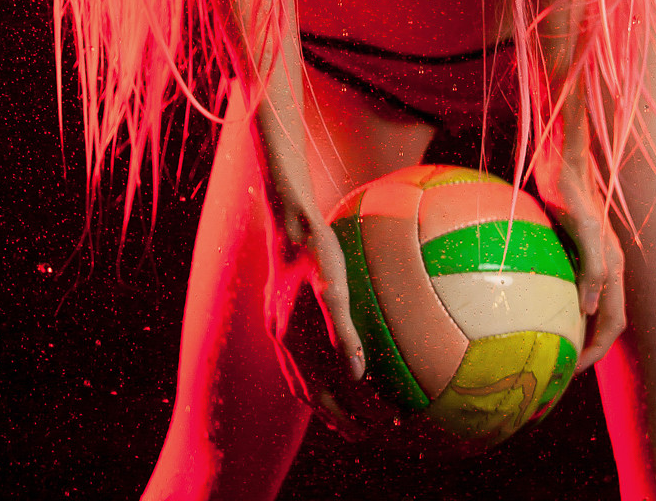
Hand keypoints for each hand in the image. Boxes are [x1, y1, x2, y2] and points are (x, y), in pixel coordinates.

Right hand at [263, 196, 368, 436]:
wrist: (288, 222)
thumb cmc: (316, 247)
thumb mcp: (332, 283)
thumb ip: (341, 328)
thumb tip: (357, 373)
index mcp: (293, 340)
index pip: (324, 395)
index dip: (349, 416)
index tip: (377, 428)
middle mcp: (282, 343)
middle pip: (310, 397)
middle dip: (338, 419)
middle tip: (367, 434)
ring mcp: (278, 332)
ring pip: (300, 383)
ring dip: (323, 404)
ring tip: (346, 416)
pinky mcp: (280, 319)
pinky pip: (296, 362)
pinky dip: (312, 379)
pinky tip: (331, 369)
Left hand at [537, 161, 626, 372]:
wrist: (563, 158)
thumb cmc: (571, 188)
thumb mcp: (584, 227)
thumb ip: (594, 266)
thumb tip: (590, 310)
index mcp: (614, 267)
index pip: (612, 323)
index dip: (597, 351)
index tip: (572, 371)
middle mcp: (607, 267)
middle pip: (604, 321)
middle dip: (588, 350)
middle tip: (558, 371)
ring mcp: (592, 258)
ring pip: (589, 306)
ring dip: (576, 331)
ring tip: (550, 349)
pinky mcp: (574, 248)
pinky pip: (572, 287)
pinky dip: (562, 306)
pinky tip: (536, 309)